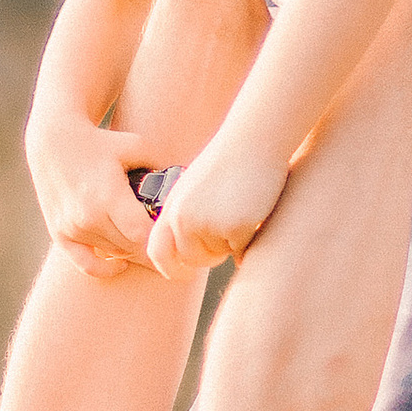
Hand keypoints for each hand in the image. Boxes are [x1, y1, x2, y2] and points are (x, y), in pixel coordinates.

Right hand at [27, 107, 160, 283]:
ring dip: (133, 251)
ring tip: (151, 244)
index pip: (141, 235)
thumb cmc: (101, 142)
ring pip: (113, 253)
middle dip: (152, 249)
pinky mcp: (60, 233)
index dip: (160, 240)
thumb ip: (161, 166)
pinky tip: (121, 265)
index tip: (177, 241)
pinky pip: (86, 264)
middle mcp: (88, 217)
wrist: (53, 141)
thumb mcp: (136, 145)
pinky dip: (104, 269)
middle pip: (130, 248)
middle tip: (174, 249)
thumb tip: (184, 187)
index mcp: (108, 196)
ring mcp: (72, 228)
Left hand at [146, 129, 287, 276]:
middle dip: (211, 254)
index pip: (157, 251)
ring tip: (239, 208)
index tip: (182, 273)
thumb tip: (187, 252)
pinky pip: (241, 248)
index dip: (168, 268)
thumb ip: (185, 215)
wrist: (254, 137)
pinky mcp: (234, 227)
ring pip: (220, 254)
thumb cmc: (229, 161)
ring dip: (232, 242)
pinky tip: (253, 209)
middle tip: (228, 232)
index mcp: (171, 207)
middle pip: (194, 259)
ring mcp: (207, 224)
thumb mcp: (194, 186)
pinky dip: (249, 236)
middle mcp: (183, 219)